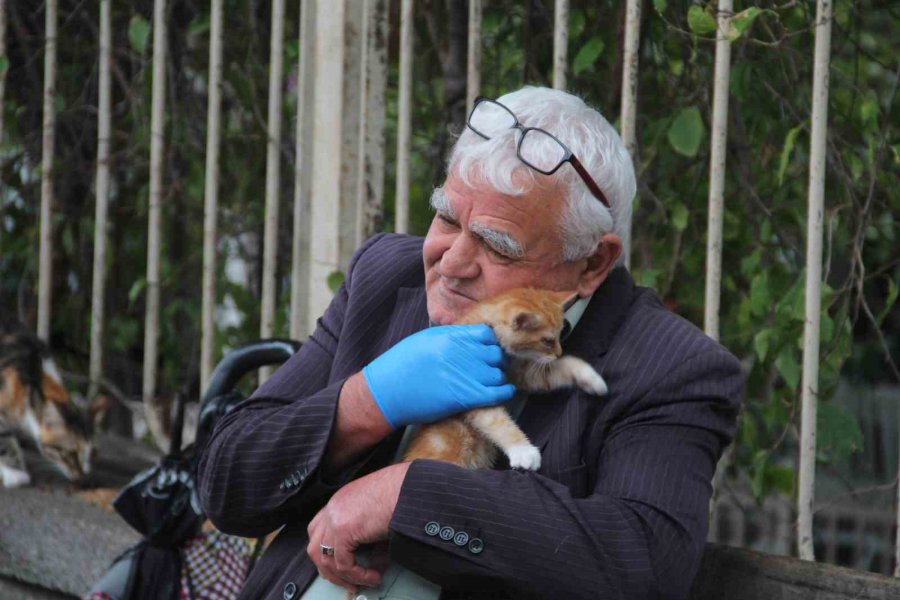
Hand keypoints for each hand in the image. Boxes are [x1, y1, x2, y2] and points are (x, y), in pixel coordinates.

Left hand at [307, 463, 409, 591]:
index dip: (327, 553)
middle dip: (329, 570)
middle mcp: (333, 508)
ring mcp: (335, 518)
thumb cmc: (401, 495)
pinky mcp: (343, 528)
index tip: (341, 568)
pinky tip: (372, 577)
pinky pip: (343, 563)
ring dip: (343, 577)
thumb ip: (370, 540)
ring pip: (325, 559)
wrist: (409, 488)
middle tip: (347, 581)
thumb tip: (375, 563)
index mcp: (340, 502)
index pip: (319, 531)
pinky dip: (357, 575)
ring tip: (362, 582)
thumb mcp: (378, 519)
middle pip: (315, 547)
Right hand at [362, 324, 515, 427]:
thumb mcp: (424, 340)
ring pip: (498, 373)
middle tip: (493, 367)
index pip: (486, 333)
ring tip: (493, 382)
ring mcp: (463, 374)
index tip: (488, 350)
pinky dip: (504, 393)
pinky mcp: (464, 397)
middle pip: (495, 353)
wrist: (386, 392)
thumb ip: (449, 336)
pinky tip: (504, 392)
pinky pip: (496, 393)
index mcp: (450, 337)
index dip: (490, 342)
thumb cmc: (401, 365)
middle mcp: (460, 353)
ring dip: (498, 378)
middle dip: (497, 360)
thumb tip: (470, 336)